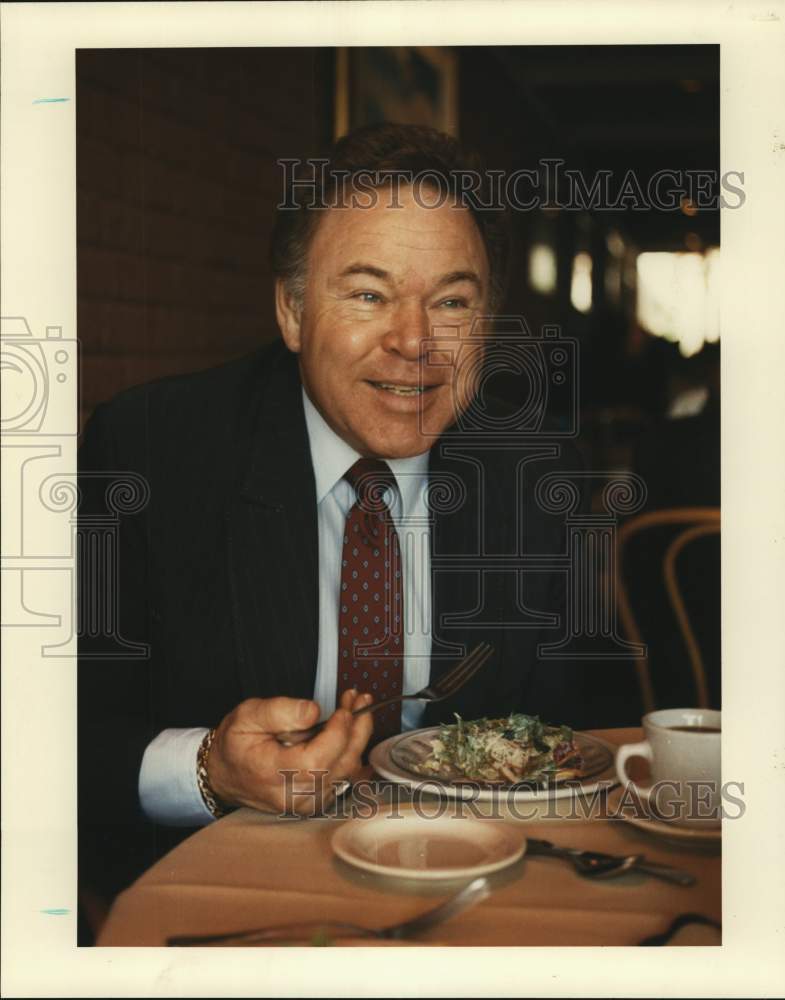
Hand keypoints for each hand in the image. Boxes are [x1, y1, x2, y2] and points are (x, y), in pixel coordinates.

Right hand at [206, 690, 373, 815]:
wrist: (226, 773)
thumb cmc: (236, 744)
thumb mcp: (248, 716)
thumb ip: (280, 711)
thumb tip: (313, 711)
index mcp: (274, 774)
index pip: (318, 759)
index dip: (338, 732)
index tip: (345, 707)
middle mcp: (293, 795)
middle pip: (341, 765)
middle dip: (357, 728)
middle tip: (360, 700)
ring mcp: (306, 803)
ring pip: (348, 771)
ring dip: (357, 737)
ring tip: (355, 709)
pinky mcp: (316, 801)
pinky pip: (346, 777)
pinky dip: (351, 751)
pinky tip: (349, 730)